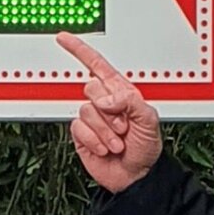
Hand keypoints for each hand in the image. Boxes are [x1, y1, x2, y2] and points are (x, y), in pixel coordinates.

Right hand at [57, 32, 163, 193]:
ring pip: (85, 111)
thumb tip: (105, 98)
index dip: (79, 50)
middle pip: (90, 89)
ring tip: (117, 141)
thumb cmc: (146, 149)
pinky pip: (78, 129)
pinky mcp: (81, 135)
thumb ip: (129, 100)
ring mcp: (92, 119)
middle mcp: (104, 103)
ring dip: (104, 131)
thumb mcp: (149, 119)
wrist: (136, 176)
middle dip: (109, 111)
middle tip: (123, 127)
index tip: (64, 38)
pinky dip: (94, 140)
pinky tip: (105, 147)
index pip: (97, 65)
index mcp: (121, 92)